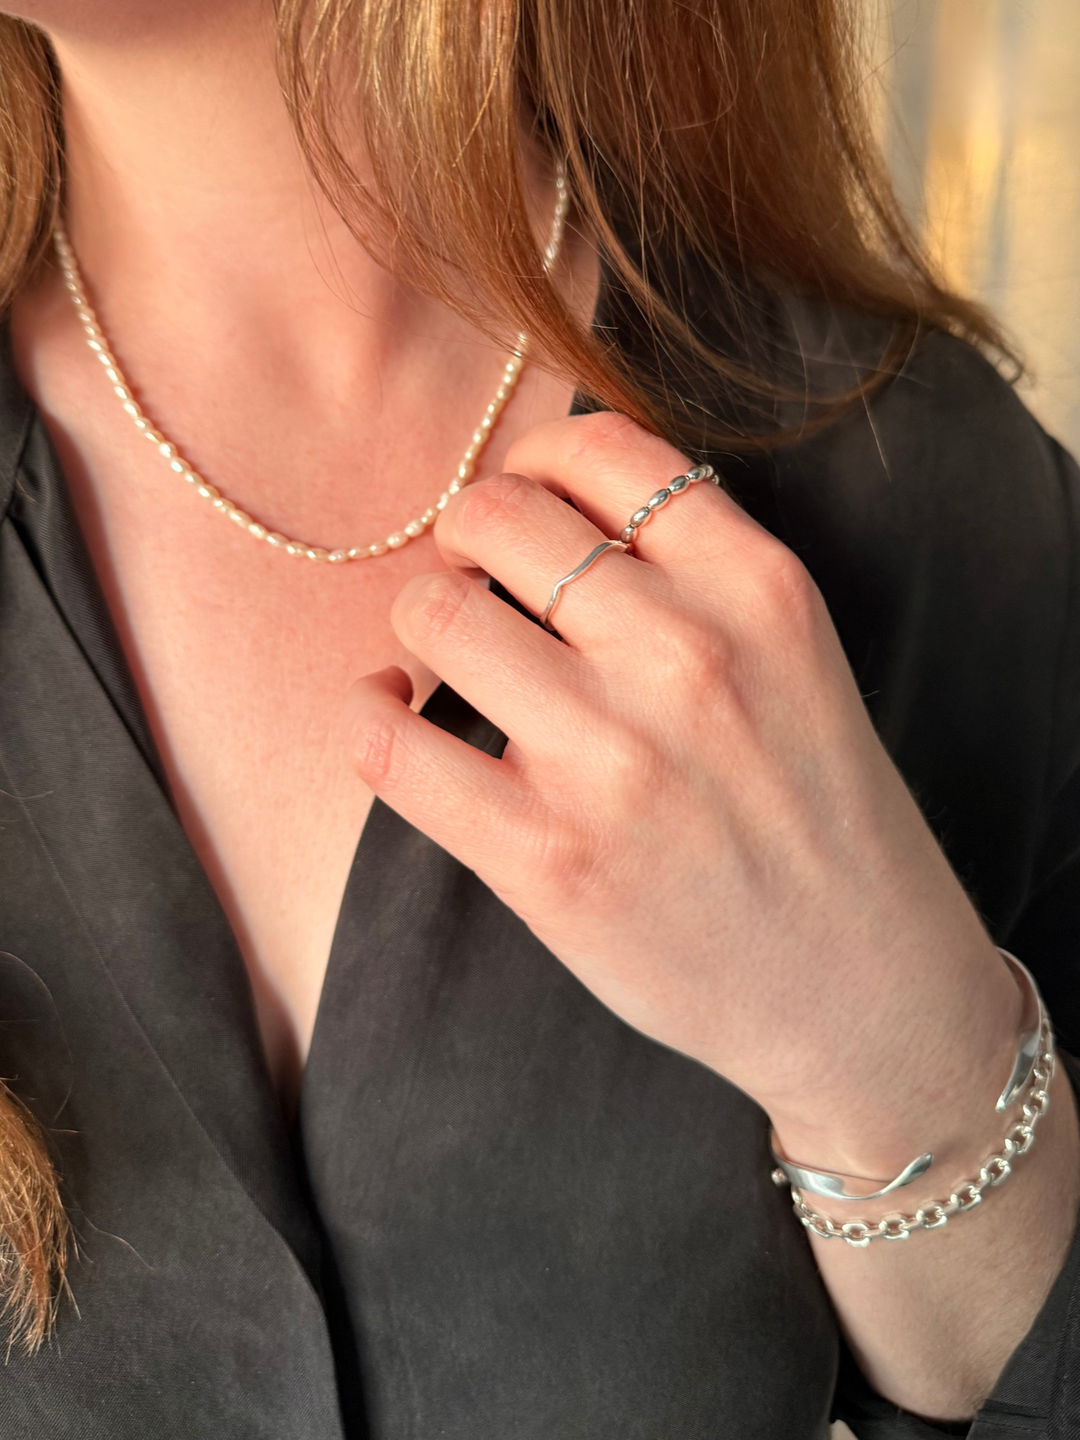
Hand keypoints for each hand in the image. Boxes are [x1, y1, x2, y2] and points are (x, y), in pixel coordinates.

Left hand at [344, 411, 1020, 1177]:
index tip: (520, 501)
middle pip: (498, 519)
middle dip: (461, 536)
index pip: (600, 451)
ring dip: (417, 623)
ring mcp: (613, 760)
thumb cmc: (815, 814)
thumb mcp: (796, 657)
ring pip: (436, 615)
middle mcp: (687, 656)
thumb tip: (540, 501)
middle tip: (468, 580)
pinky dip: (365, 716)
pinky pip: (391, 745)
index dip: (532, 461)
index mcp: (757, 589)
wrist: (860, 985)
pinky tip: (387, 716)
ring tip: (439, 660)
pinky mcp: (546, 858)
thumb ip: (696, 572)